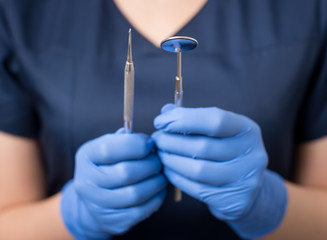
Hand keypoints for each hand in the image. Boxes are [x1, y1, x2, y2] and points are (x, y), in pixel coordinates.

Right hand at [60, 129, 166, 239]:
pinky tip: (157, 189)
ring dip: (156, 182)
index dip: (136, 144)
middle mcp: (87, 182)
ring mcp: (98, 205)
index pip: (109, 149)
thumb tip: (147, 141)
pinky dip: (156, 198)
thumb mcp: (109, 146)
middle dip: (151, 164)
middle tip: (158, 160)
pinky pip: (141, 210)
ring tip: (160, 174)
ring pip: (135, 194)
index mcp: (86, 157)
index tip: (150, 143)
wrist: (95, 198)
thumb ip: (125, 139)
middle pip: (126, 173)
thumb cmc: (108, 165)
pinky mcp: (113, 221)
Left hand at [152, 104, 287, 238]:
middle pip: (202, 146)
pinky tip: (168, 170)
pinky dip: (177, 178)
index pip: (214, 120)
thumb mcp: (215, 132)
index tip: (160, 121)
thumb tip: (167, 111)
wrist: (245, 189)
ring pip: (198, 170)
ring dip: (171, 160)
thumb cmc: (224, 152)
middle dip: (171, 141)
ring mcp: (246, 180)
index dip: (184, 119)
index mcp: (247, 129)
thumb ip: (193, 119)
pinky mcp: (235, 201)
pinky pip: (197, 189)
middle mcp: (253, 153)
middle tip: (157, 139)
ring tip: (160, 154)